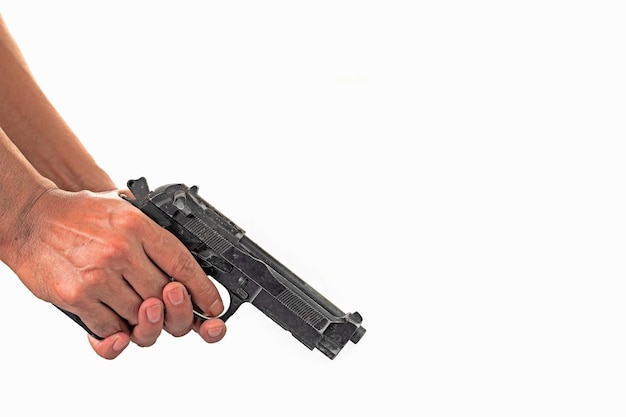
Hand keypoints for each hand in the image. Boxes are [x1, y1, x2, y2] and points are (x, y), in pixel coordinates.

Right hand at [10, 188, 225, 357]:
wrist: (30, 218)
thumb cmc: (78, 216)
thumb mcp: (124, 209)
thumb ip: (153, 234)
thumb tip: (186, 267)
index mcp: (138, 226)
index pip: (184, 264)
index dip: (204, 291)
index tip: (213, 307)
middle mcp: (121, 251)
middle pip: (166, 297)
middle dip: (173, 310)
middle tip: (169, 310)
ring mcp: (99, 276)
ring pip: (140, 317)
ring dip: (142, 322)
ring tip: (137, 312)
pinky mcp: (76, 297)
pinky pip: (110, 329)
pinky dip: (116, 332)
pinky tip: (115, 318)